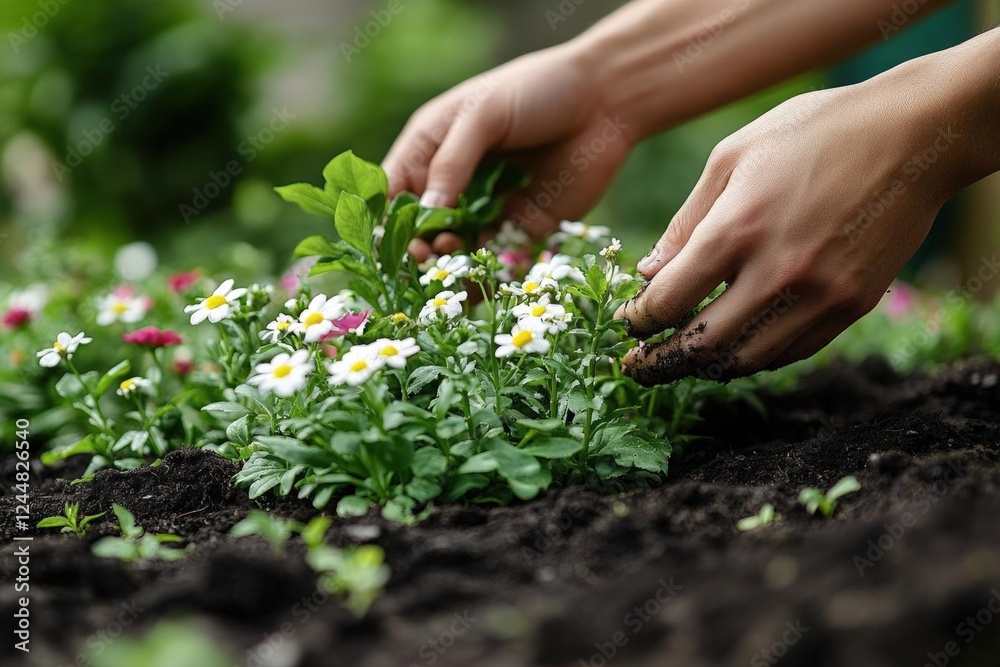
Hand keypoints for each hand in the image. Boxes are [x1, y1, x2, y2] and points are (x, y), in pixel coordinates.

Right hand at [382, 43, 633, 260]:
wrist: (609, 99)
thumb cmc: (539, 89)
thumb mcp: (484, 114)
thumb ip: (452, 161)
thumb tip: (425, 210)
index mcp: (433, 146)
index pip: (394, 189)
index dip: (387, 218)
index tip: (389, 243)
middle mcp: (456, 181)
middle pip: (424, 228)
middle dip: (420, 248)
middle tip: (429, 259)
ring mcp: (489, 208)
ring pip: (458, 249)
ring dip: (451, 266)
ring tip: (454, 273)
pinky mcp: (524, 228)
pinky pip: (499, 259)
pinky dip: (488, 277)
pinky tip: (480, 289)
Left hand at [616, 73, 960, 384]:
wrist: (914, 133)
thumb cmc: (813, 132)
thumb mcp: (732, 156)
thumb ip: (685, 223)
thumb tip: (648, 275)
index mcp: (737, 229)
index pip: (667, 302)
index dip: (637, 320)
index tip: (628, 324)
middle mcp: (776, 272)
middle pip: (700, 345)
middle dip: (660, 362)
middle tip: (638, 367)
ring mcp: (819, 295)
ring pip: (746, 360)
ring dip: (707, 367)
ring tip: (684, 361)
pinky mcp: (851, 305)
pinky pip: (790, 352)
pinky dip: (755, 356)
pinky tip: (736, 346)